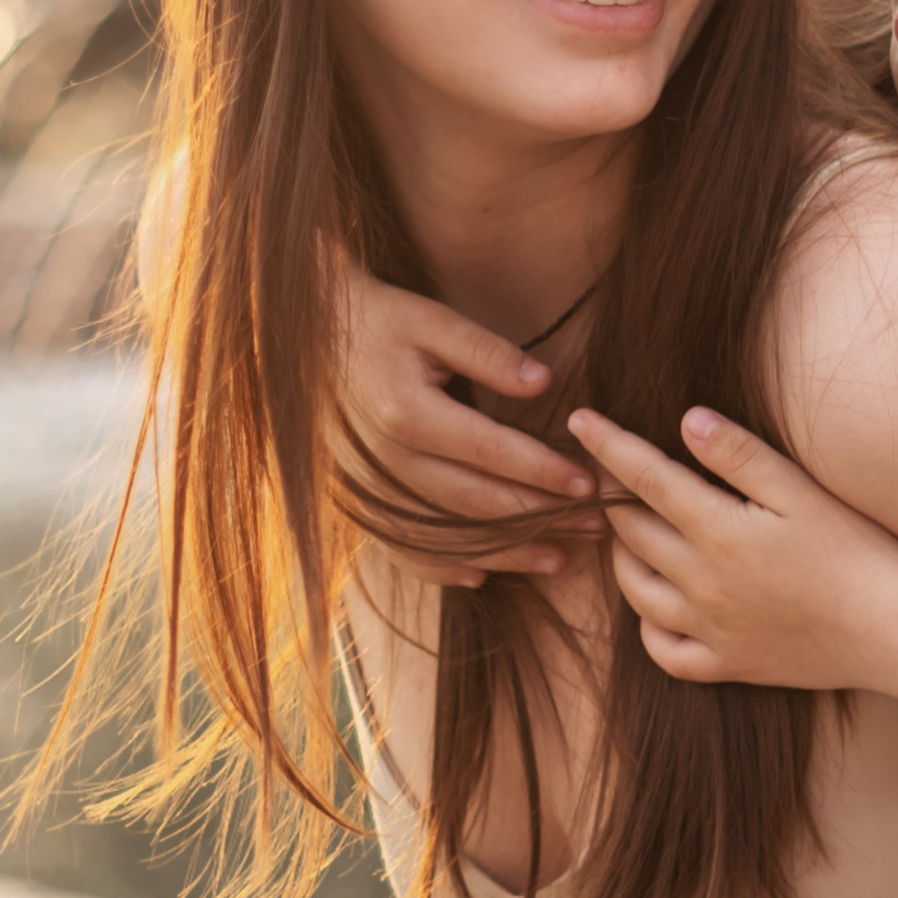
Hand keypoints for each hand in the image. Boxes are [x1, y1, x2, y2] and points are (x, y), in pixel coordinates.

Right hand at [332, 261, 599, 588]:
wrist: (303, 340)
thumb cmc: (377, 322)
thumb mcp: (430, 320)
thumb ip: (486, 352)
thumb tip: (545, 383)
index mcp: (406, 412)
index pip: (490, 452)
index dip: (543, 470)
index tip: (589, 483)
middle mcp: (384, 461)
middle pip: (475, 503)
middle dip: (540, 518)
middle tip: (594, 525)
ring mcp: (366, 490)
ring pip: (446, 537)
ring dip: (505, 554)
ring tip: (558, 560)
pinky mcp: (354, 504)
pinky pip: (400, 550)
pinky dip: (440, 569)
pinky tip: (481, 577)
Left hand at [566, 402, 897, 689]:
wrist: (891, 631)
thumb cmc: (856, 552)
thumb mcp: (801, 491)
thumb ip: (740, 455)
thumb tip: (687, 420)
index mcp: (718, 530)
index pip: (645, 477)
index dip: (608, 445)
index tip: (578, 420)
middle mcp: (701, 582)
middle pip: (631, 532)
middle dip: (611, 497)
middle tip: (608, 475)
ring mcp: (710, 628)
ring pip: (636, 591)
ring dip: (622, 557)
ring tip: (628, 534)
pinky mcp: (727, 664)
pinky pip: (664, 651)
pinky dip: (648, 627)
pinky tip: (657, 606)